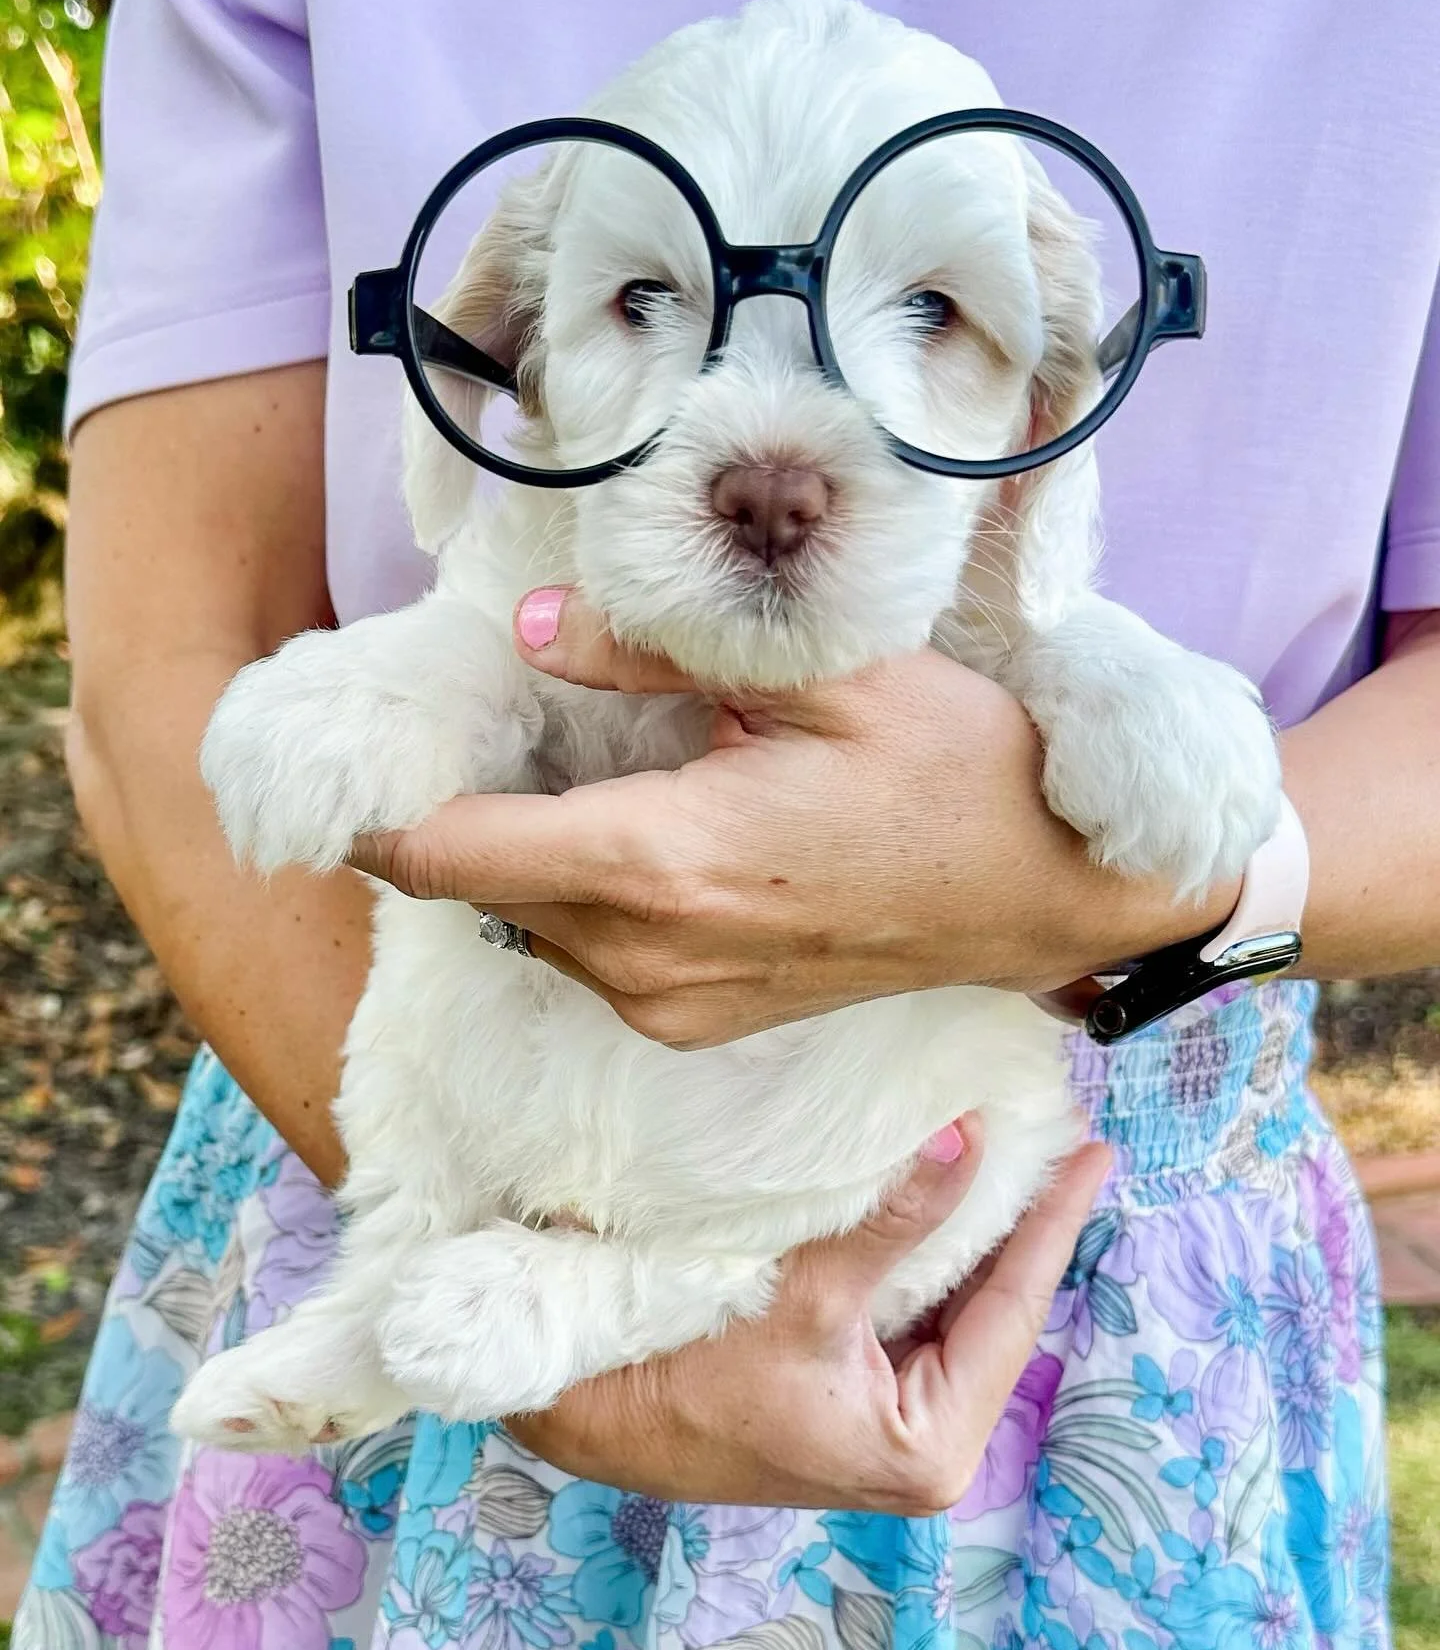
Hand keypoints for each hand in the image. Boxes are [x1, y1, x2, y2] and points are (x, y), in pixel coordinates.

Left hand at [350, 589, 1231, 1046]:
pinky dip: (574, 888)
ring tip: (561, 755)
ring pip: (529, 920)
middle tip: (475, 712)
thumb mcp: (823, 676)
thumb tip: (530, 628)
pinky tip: (631, 817)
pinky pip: (588, 952)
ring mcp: (672, 1004)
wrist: (1050, 892)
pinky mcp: (697, 1021)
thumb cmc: (955, 771)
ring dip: (518, 847)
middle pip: (477, 884)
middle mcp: (647, 958)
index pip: (449, 853)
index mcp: (663, 864)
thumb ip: (657, 650)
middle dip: (454, 807)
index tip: (350, 754)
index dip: (377, 808)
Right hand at [504, 1127, 1110, 1508]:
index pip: (1014, 1311)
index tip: (1091, 1155)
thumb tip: (965, 1142)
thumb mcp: (806, 1294)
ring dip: (971, 1231)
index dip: (1052, 1224)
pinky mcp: (849, 1391)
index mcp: (931, 1443)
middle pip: (991, 1311)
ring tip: (1016, 1155)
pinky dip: (923, 1249)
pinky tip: (941, 1193)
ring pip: (951, 1306)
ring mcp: (884, 1417)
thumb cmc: (691, 1374)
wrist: (589, 1410)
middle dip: (1019, 1224)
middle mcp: (923, 1441)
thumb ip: (894, 1220)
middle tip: (1058, 1139)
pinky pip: (910, 1309)